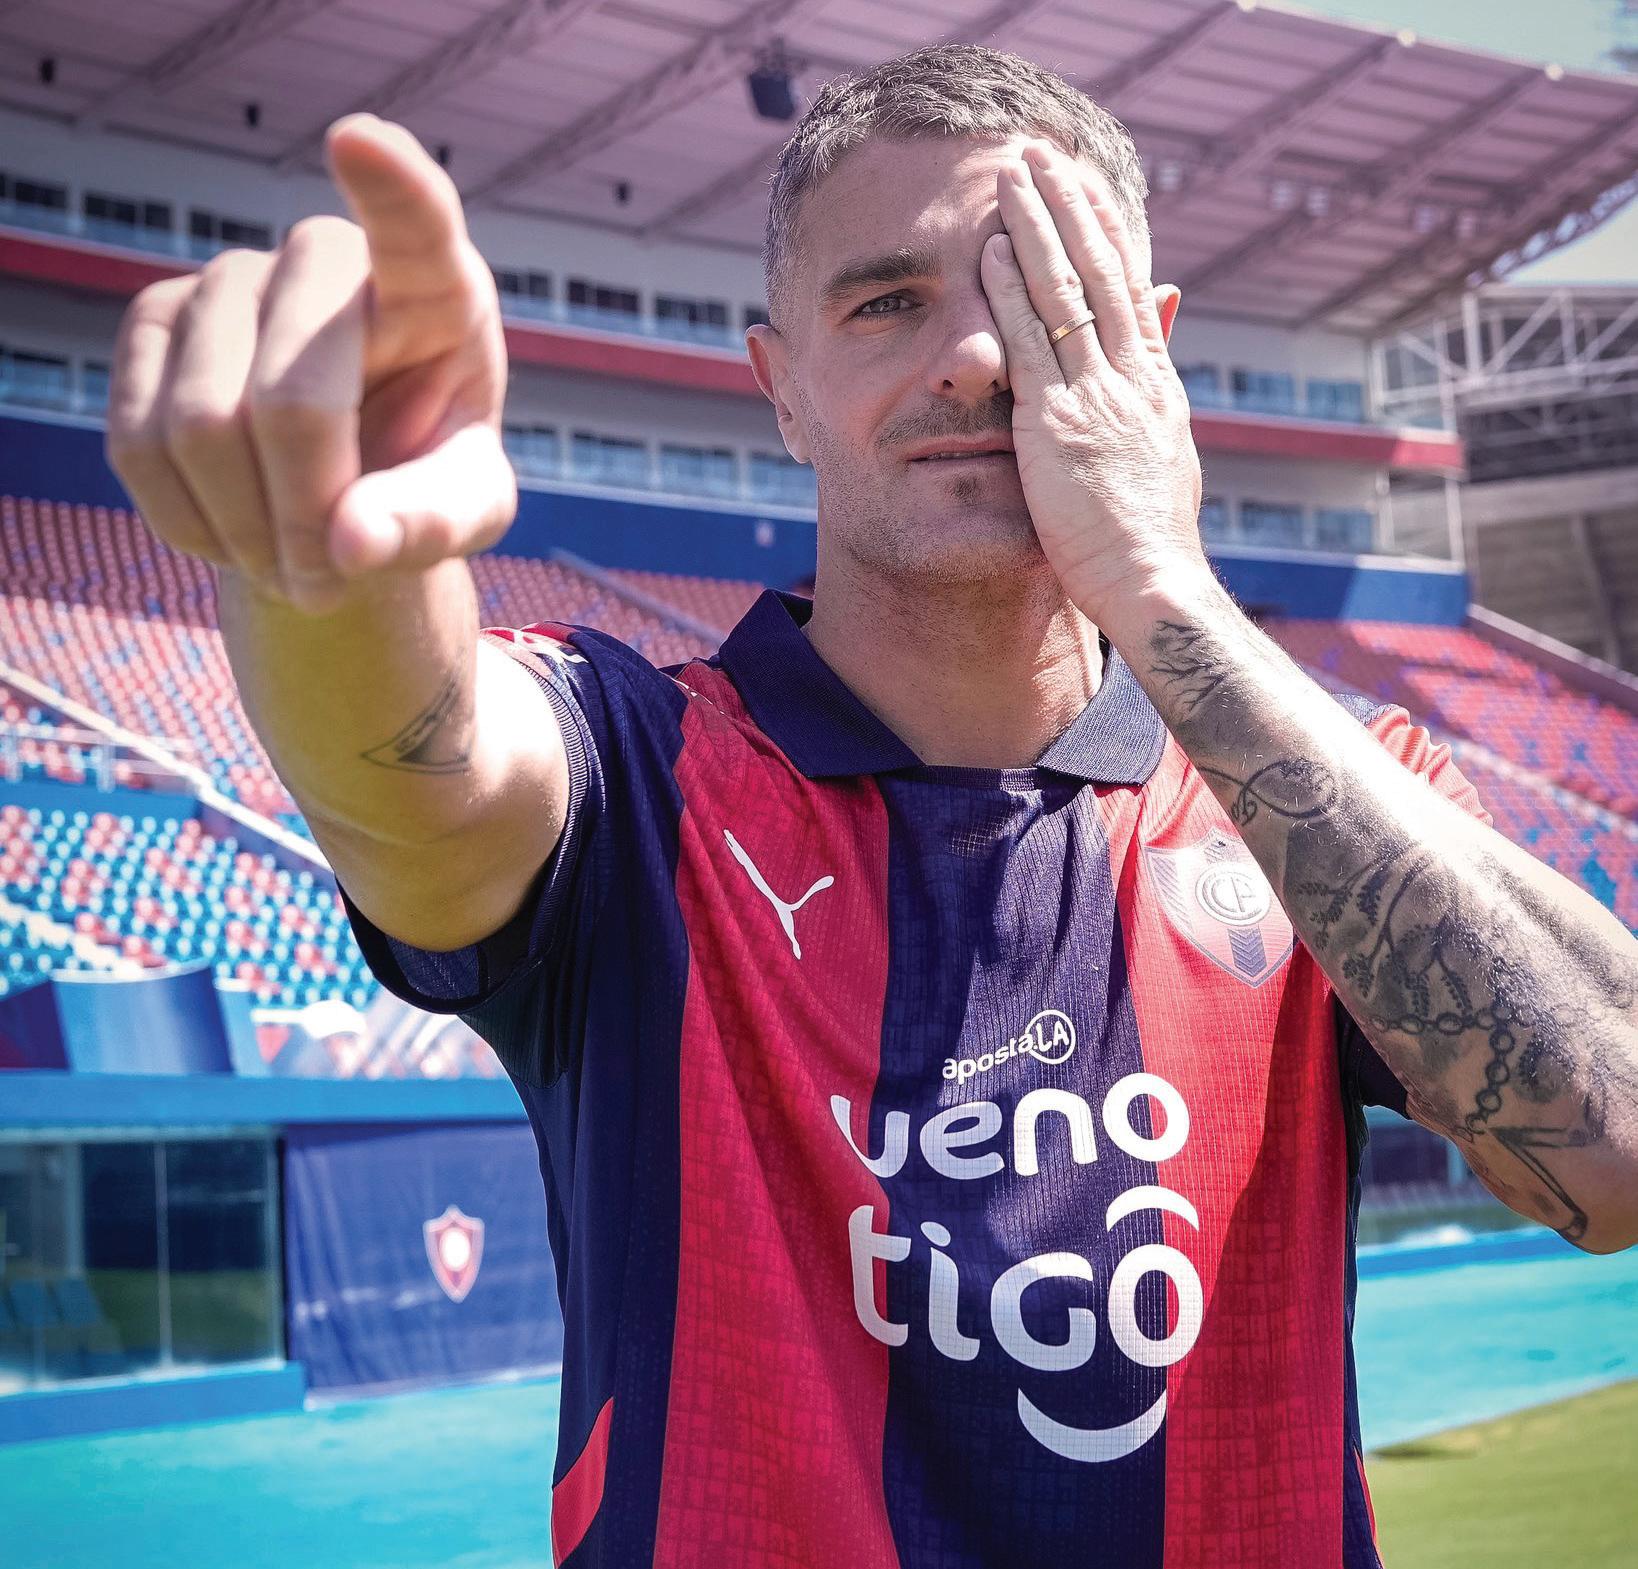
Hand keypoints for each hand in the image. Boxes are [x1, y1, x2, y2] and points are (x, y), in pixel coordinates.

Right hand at [106, 115, 511, 616]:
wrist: (342, 489)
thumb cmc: (427, 480)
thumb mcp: (467, 512)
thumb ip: (431, 525)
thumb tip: (349, 544)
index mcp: (434, 288)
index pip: (417, 222)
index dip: (390, 186)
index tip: (358, 140)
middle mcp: (326, 261)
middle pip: (291, 398)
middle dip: (306, 515)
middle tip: (331, 585)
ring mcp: (229, 280)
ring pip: (202, 428)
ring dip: (247, 533)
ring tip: (293, 568)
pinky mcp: (152, 324)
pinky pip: (138, 444)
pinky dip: (190, 523)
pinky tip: (234, 534)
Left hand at [980, 141, 1208, 625]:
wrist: (1154, 585)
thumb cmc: (1150, 544)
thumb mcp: (1162, 464)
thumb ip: (1150, 407)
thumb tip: (1154, 362)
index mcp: (1155, 389)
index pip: (1130, 292)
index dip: (1108, 235)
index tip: (1087, 189)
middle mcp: (1131, 379)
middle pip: (1101, 273)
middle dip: (1072, 209)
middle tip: (1043, 156)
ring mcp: (1097, 397)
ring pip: (1067, 292)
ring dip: (1039, 227)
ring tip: (1012, 175)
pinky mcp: (1058, 425)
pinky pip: (1033, 344)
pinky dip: (1015, 292)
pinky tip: (996, 250)